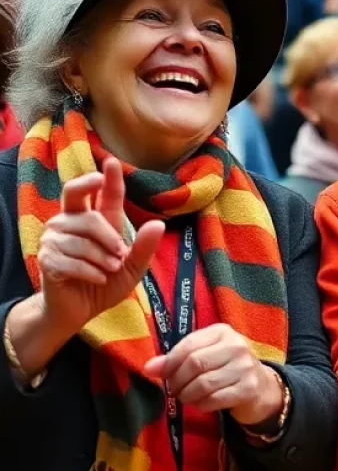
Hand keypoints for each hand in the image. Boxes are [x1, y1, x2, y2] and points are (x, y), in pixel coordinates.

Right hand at [37, 157, 164, 338]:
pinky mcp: (46, 257)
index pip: (102, 192)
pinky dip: (91, 272)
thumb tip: (158, 224)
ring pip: (83, 238)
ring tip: (108, 270)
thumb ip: (144, 247)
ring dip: (102, 259)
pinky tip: (96, 278)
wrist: (80, 309)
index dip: (108, 177)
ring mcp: (55, 237)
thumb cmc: (106, 281)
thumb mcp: (132, 267)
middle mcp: (71, 220)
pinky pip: (72, 260)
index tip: (111, 161)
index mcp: (95, 218)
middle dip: (103, 226)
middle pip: (76, 196)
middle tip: (119, 251)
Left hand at [143, 323, 283, 427]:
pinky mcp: (248, 388)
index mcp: (222, 332)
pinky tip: (201, 403)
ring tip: (186, 396)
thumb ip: (177, 359)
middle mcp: (236, 346)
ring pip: (203, 384)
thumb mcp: (204, 355)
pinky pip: (213, 399)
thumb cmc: (225, 367)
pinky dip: (201, 404)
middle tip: (174, 390)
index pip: (189, 344)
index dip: (170, 361)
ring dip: (187, 395)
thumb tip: (149, 368)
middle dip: (177, 381)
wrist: (260, 386)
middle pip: (195, 363)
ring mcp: (245, 367)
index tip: (160, 374)